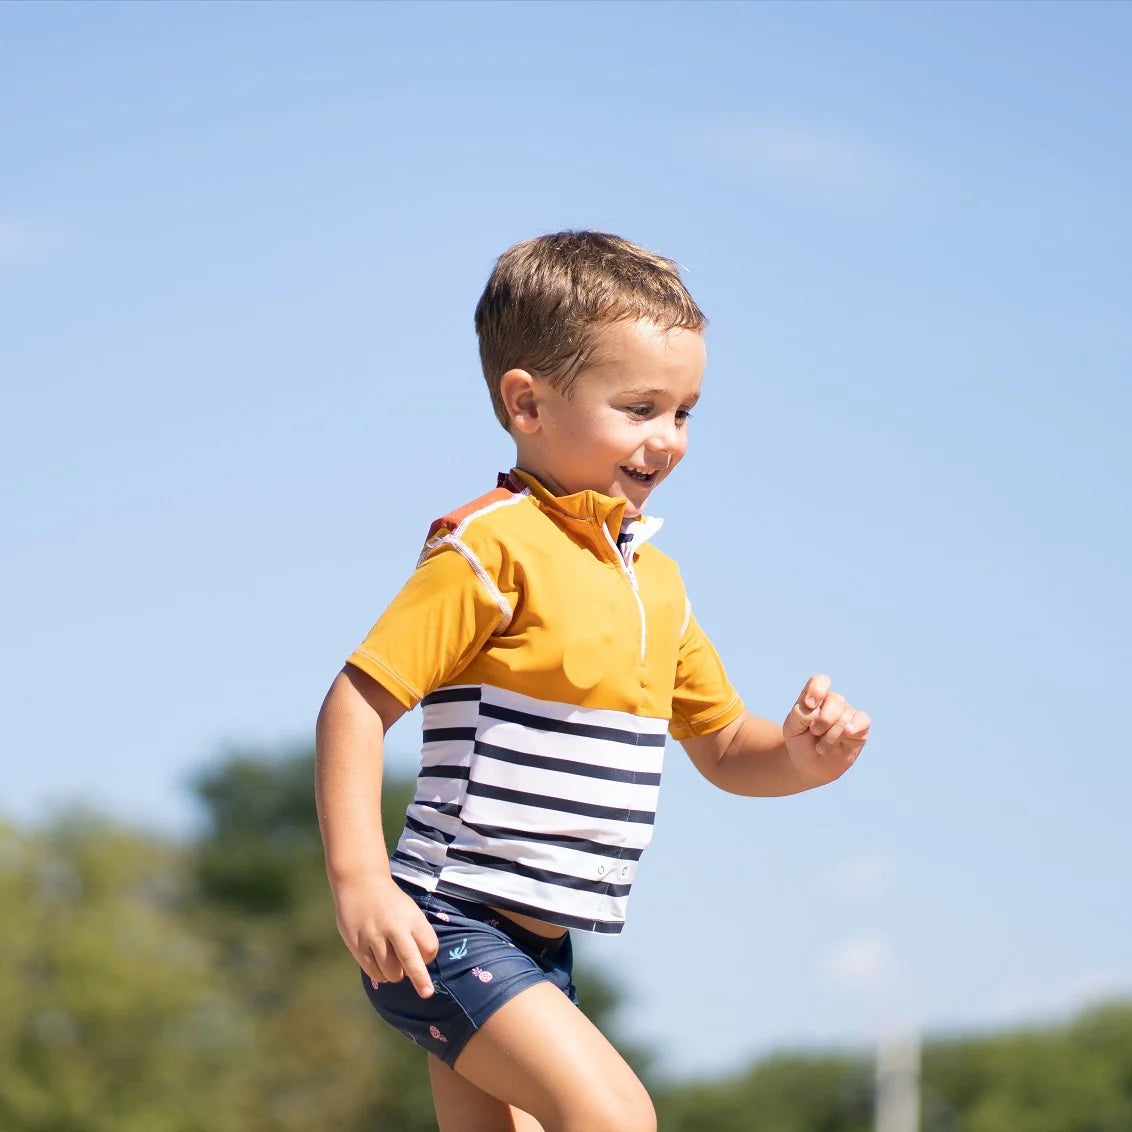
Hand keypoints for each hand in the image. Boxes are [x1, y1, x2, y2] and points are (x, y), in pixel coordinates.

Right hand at [332, 871, 438, 997]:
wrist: (360, 883)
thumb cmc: (390, 901)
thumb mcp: (409, 910)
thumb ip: (416, 934)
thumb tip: (422, 964)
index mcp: (410, 917)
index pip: (428, 947)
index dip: (428, 956)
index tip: (425, 956)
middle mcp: (393, 927)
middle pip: (410, 961)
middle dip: (421, 980)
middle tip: (427, 993)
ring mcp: (373, 937)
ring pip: (390, 971)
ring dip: (396, 975)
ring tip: (394, 967)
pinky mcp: (356, 944)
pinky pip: (372, 971)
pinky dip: (380, 975)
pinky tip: (381, 967)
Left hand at [782, 674, 870, 785]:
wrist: (810, 765)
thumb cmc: (800, 742)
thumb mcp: (791, 729)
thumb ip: (799, 714)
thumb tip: (816, 707)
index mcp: (815, 697)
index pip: (821, 681)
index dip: (817, 690)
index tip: (809, 705)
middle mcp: (833, 703)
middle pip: (835, 700)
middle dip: (824, 719)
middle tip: (814, 732)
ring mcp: (848, 714)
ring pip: (845, 716)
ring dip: (831, 736)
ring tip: (821, 748)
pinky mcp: (861, 728)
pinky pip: (863, 721)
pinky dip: (855, 726)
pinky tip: (847, 732)